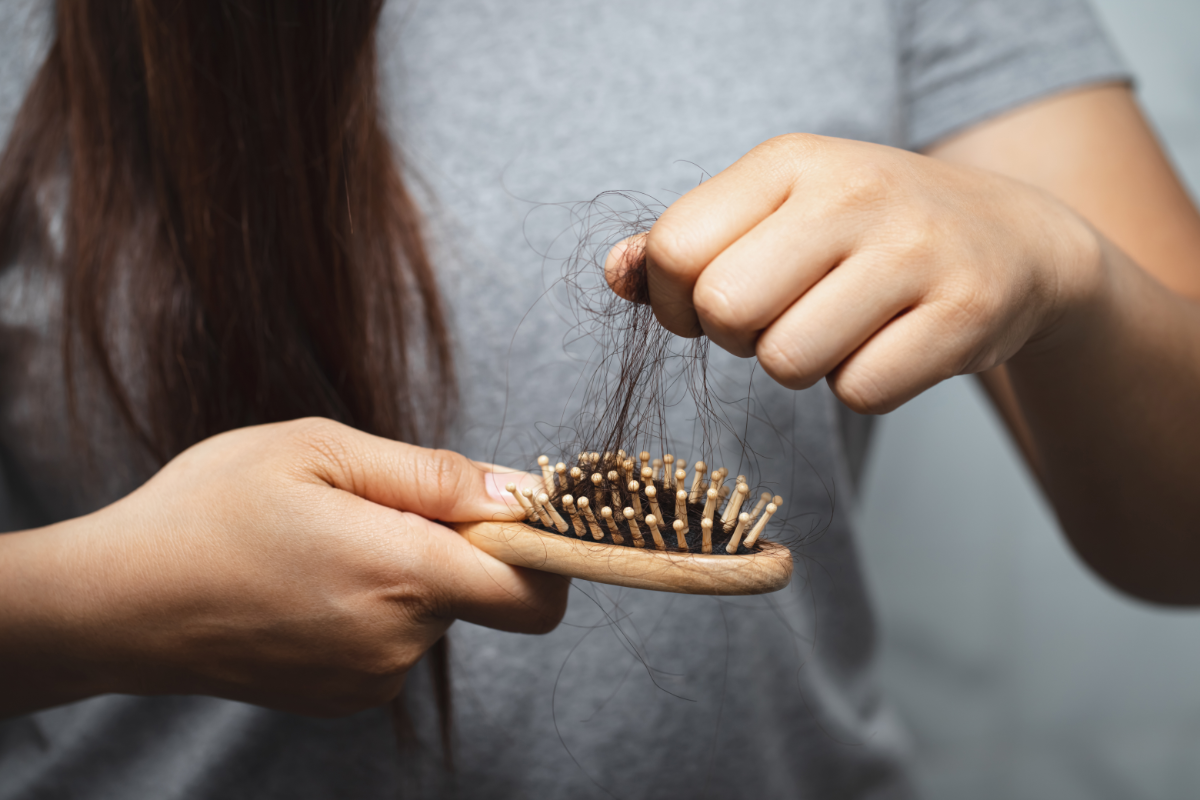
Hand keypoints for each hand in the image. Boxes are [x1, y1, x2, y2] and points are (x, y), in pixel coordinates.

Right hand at [0, 419, 565, 716]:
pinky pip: (395, 640)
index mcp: (402, 573)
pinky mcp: (345, 698)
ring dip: (405, 573)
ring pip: (434, 612)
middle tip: (369, 507)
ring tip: (323, 544)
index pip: (536, 591)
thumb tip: (521, 492)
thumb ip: (434, 476)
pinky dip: (375, 607)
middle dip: (450, 544)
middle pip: (481, 591)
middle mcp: (398, 641)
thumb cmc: (210, 509)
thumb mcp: (321, 451)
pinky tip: (310, 583)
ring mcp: (370, 679)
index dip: (547, 550)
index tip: (519, 514)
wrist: (117, 603)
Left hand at [607, 133, 1100, 412]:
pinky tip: (892, 344)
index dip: (675, 301)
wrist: (1014, 240)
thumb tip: (616, 274)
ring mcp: (914, 250)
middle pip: (724, 310)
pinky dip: (865, 386)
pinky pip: (860, 393)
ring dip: (801, 366)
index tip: (712, 304)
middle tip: (781, 319)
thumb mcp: (777, 212)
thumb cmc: (867, 233)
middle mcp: (851, 192)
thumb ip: (687, 242)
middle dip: (738, 338)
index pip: (675, 248)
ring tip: (841, 327)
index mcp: (789, 161)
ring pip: (787, 363)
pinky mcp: (965, 312)